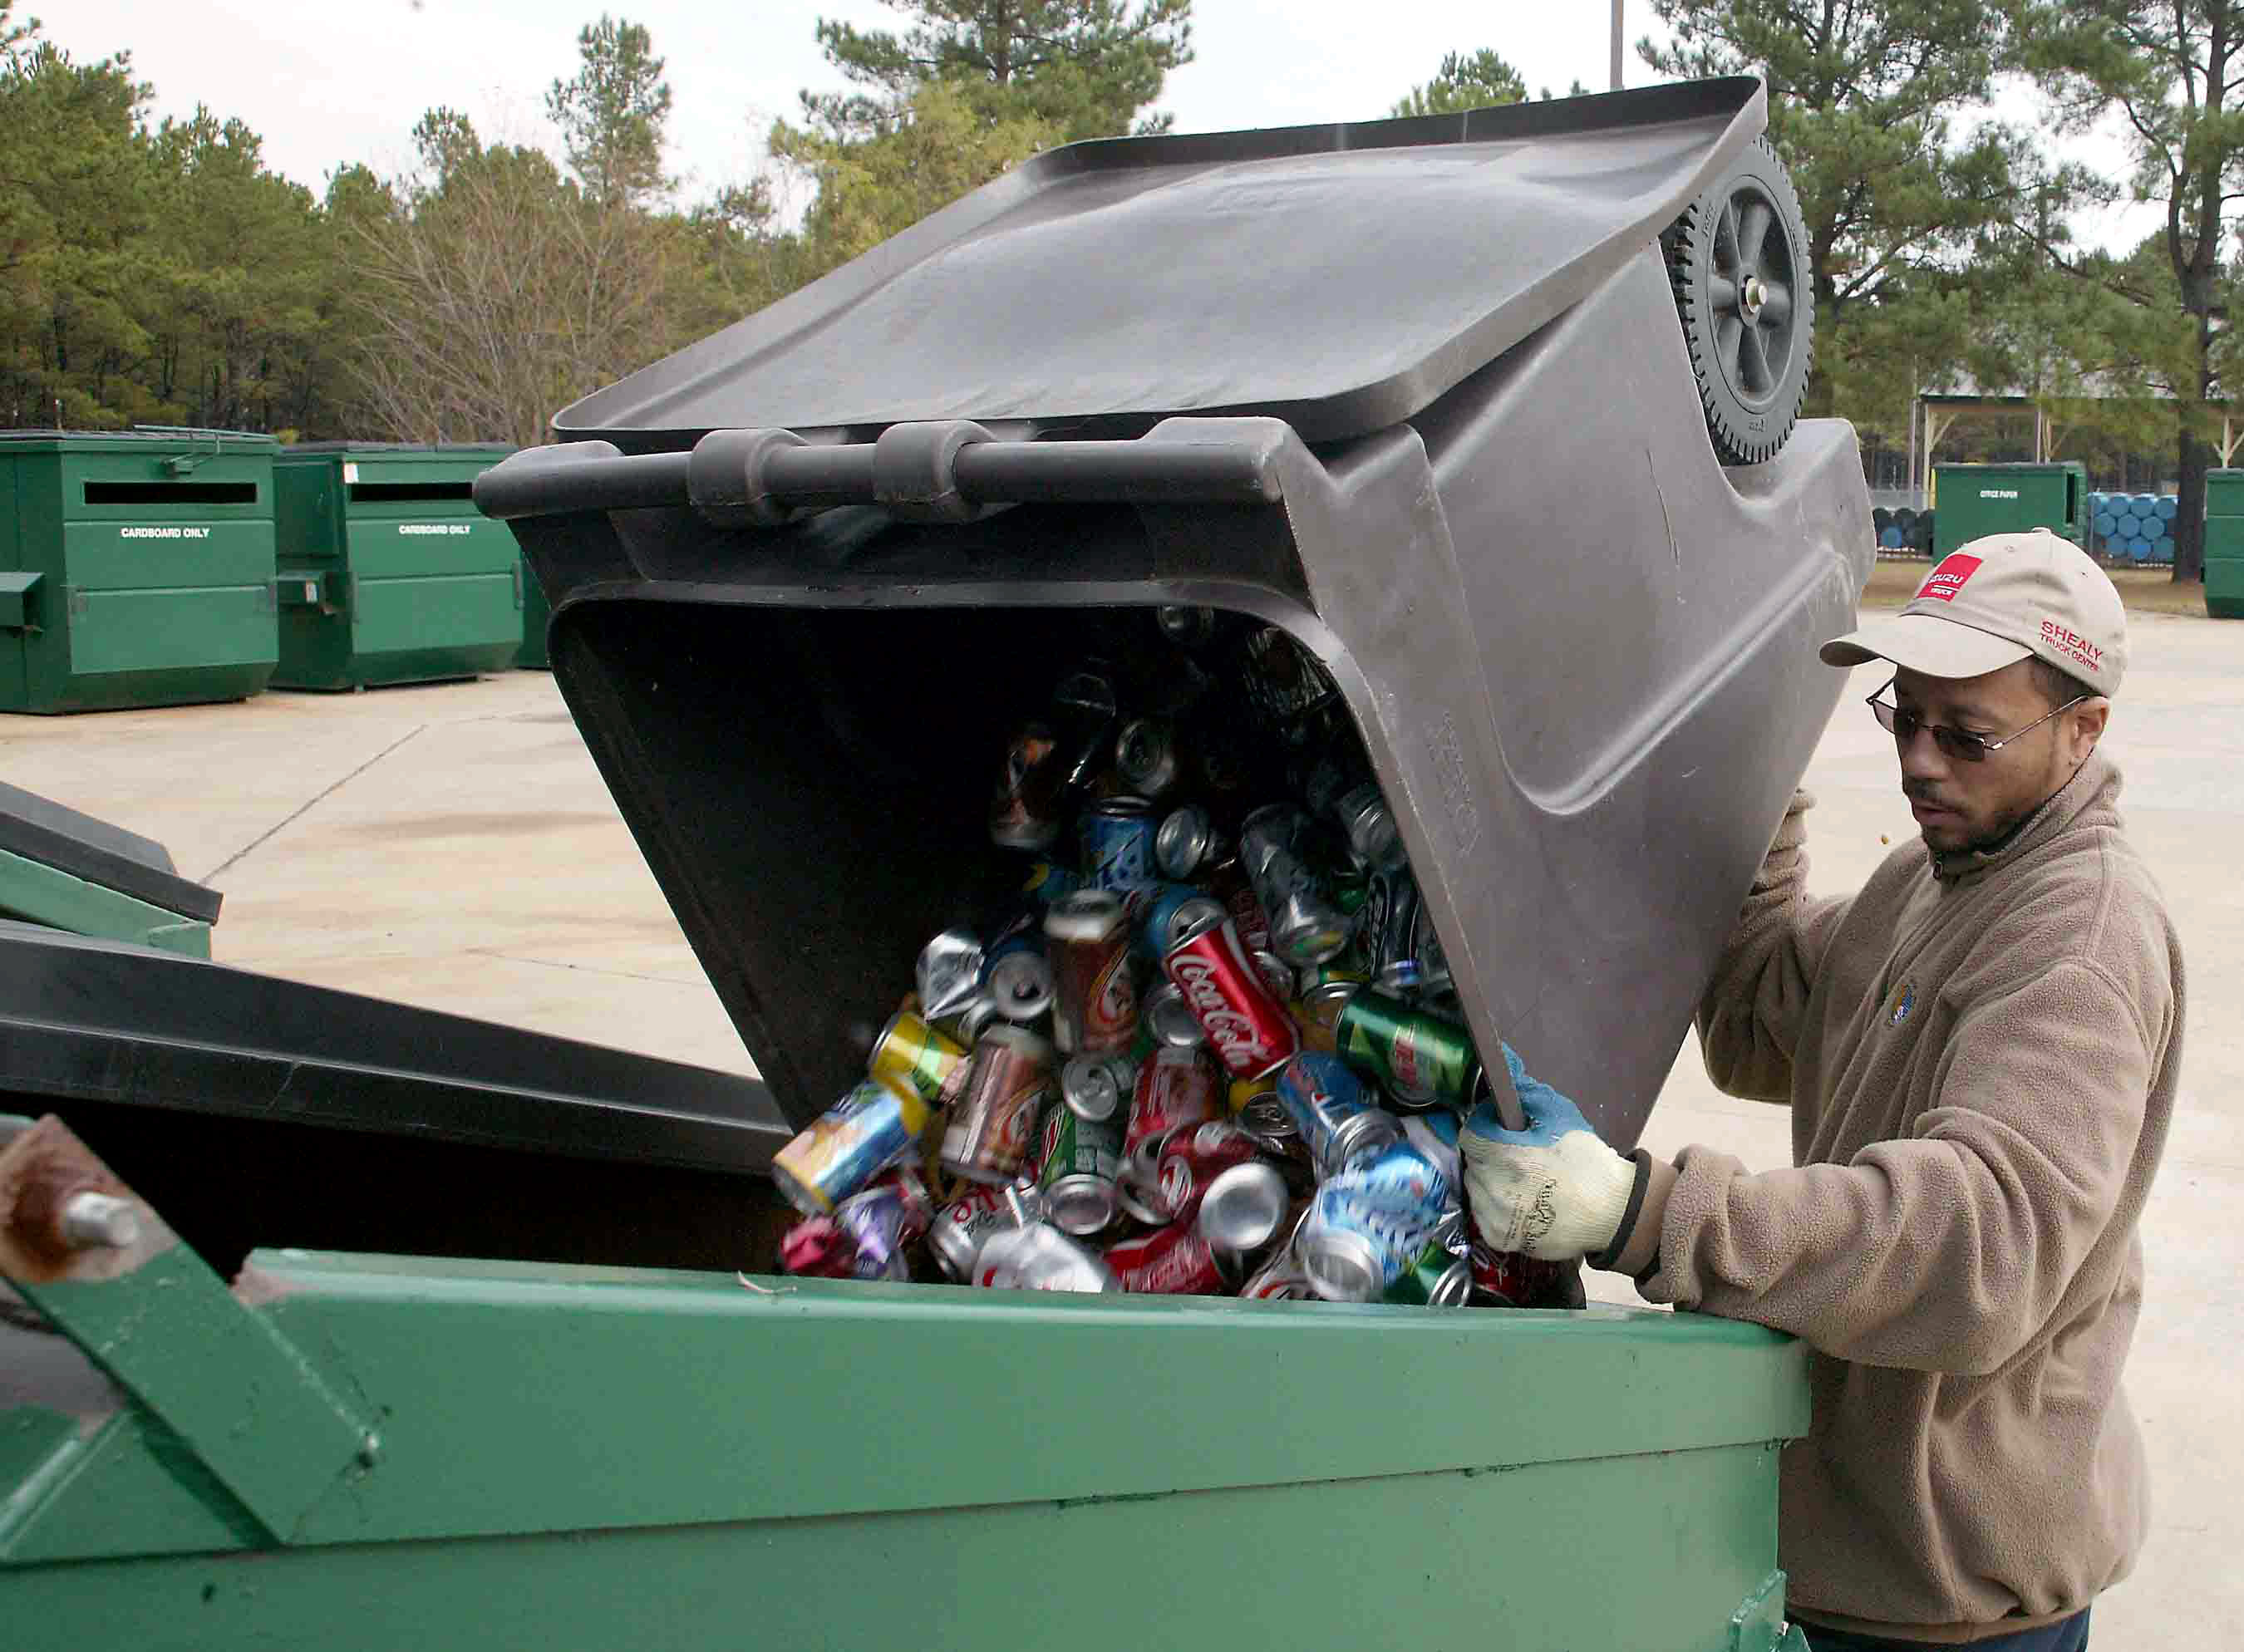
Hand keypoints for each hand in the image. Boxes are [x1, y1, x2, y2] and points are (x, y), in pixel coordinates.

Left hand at [1461, 1045, 1639, 1261]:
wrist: (1613, 1213)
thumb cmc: (1587, 1162)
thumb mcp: (1560, 1116)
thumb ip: (1526, 1092)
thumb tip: (1502, 1063)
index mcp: (1506, 1156)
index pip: (1470, 1134)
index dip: (1486, 1128)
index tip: (1504, 1132)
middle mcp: (1493, 1189)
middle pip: (1473, 1161)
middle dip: (1490, 1155)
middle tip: (1518, 1157)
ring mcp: (1494, 1218)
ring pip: (1476, 1189)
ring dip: (1491, 1181)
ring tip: (1522, 1181)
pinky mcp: (1500, 1239)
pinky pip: (1483, 1215)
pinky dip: (1496, 1207)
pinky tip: (1522, 1203)